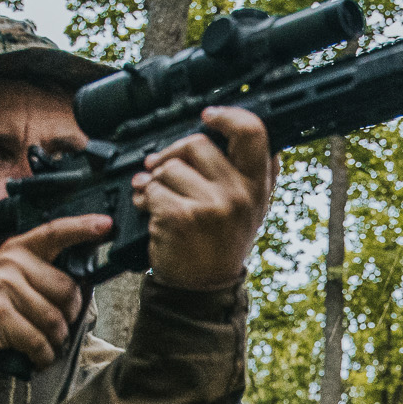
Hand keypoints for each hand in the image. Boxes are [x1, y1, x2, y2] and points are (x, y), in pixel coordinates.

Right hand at [0, 213, 112, 371]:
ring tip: (39, 342)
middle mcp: (8, 263)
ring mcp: (1, 287)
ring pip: (56, 320)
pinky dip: (42, 356)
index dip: (82, 228)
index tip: (106, 225)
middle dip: (68, 317)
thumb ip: (39, 275)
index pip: (54, 232)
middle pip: (68, 290)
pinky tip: (34, 356)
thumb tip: (81, 284)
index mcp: (15, 249)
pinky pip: (39, 341)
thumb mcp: (8, 281)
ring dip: (54, 341)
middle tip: (52, 327)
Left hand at [135, 105, 277, 290]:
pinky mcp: (183, 217)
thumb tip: (238, 126)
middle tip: (162, 167)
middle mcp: (240, 194)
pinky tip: (151, 211)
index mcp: (259, 186)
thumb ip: (250, 171)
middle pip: (197, 143)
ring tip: (157, 197)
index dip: (228, 115)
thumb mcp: (250, 208)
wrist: (202, 288)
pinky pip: (152, 189)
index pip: (253, 132)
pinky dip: (143, 199)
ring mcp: (212, 206)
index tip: (208, 116)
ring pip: (169, 166)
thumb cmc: (221, 244)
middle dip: (172, 154)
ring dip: (154, 180)